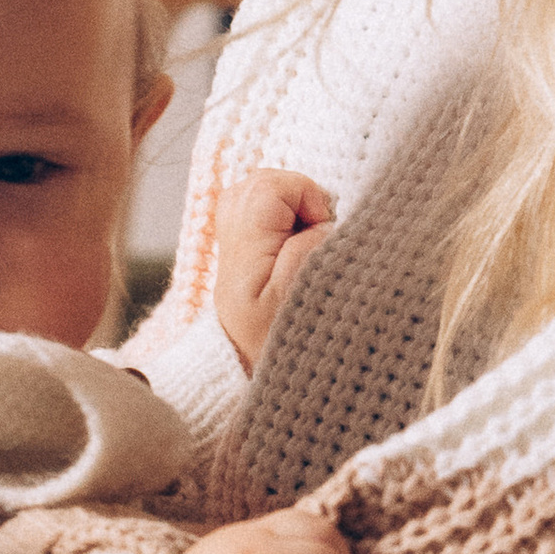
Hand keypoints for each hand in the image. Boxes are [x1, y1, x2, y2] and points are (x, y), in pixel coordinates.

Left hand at [213, 169, 334, 371]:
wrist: (255, 372)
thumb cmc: (281, 344)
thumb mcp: (298, 303)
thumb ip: (308, 253)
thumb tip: (322, 223)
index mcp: (245, 254)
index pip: (268, 186)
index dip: (306, 195)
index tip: (322, 231)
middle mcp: (232, 241)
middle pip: (262, 180)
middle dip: (299, 197)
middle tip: (315, 235)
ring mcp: (235, 244)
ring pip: (261, 193)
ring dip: (292, 208)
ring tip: (305, 242)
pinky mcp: (244, 250)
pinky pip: (260, 211)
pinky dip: (282, 219)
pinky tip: (293, 246)